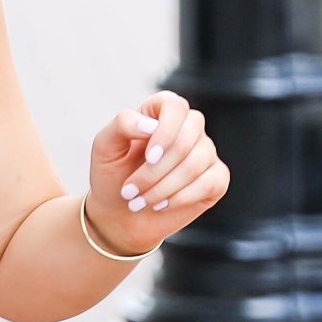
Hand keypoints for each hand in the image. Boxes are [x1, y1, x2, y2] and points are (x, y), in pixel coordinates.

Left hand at [84, 91, 227, 255]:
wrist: (119, 215)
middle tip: (130, 191)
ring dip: (163, 188)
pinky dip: (181, 198)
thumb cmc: (112, 176)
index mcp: (161, 112)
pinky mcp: (216, 178)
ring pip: (196, 164)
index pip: (175, 106)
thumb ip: (122, 124)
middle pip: (186, 139)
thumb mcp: (105, 147)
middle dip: (155, 171)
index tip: (148, 157)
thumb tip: (151, 125)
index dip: (165, 132)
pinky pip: (210, 183)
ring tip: (140, 201)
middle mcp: (188, 127)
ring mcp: (205, 152)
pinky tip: (162, 205)